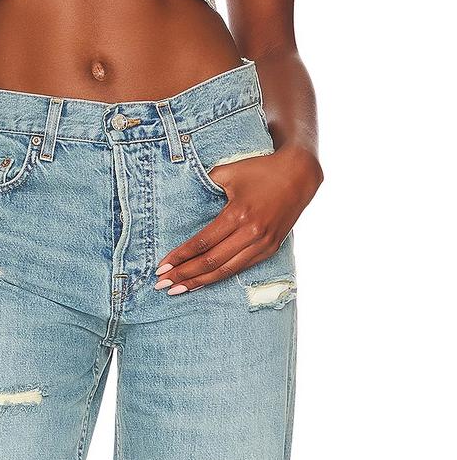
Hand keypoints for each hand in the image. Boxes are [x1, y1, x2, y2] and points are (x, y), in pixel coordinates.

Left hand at [154, 145, 322, 294]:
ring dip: (200, 282)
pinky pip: (242, 267)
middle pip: (211, 262)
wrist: (298, 175)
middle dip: (184, 275)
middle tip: (162, 285)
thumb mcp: (229, 171)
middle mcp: (250, 233)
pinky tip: (205, 281)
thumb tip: (184, 195)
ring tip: (178, 289)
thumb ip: (205, 184)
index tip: (161, 266)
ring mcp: (262, 243)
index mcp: (237, 214)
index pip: (202, 243)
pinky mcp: (271, 248)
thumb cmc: (260, 169)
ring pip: (226, 270)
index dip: (180, 257)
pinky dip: (221, 276)